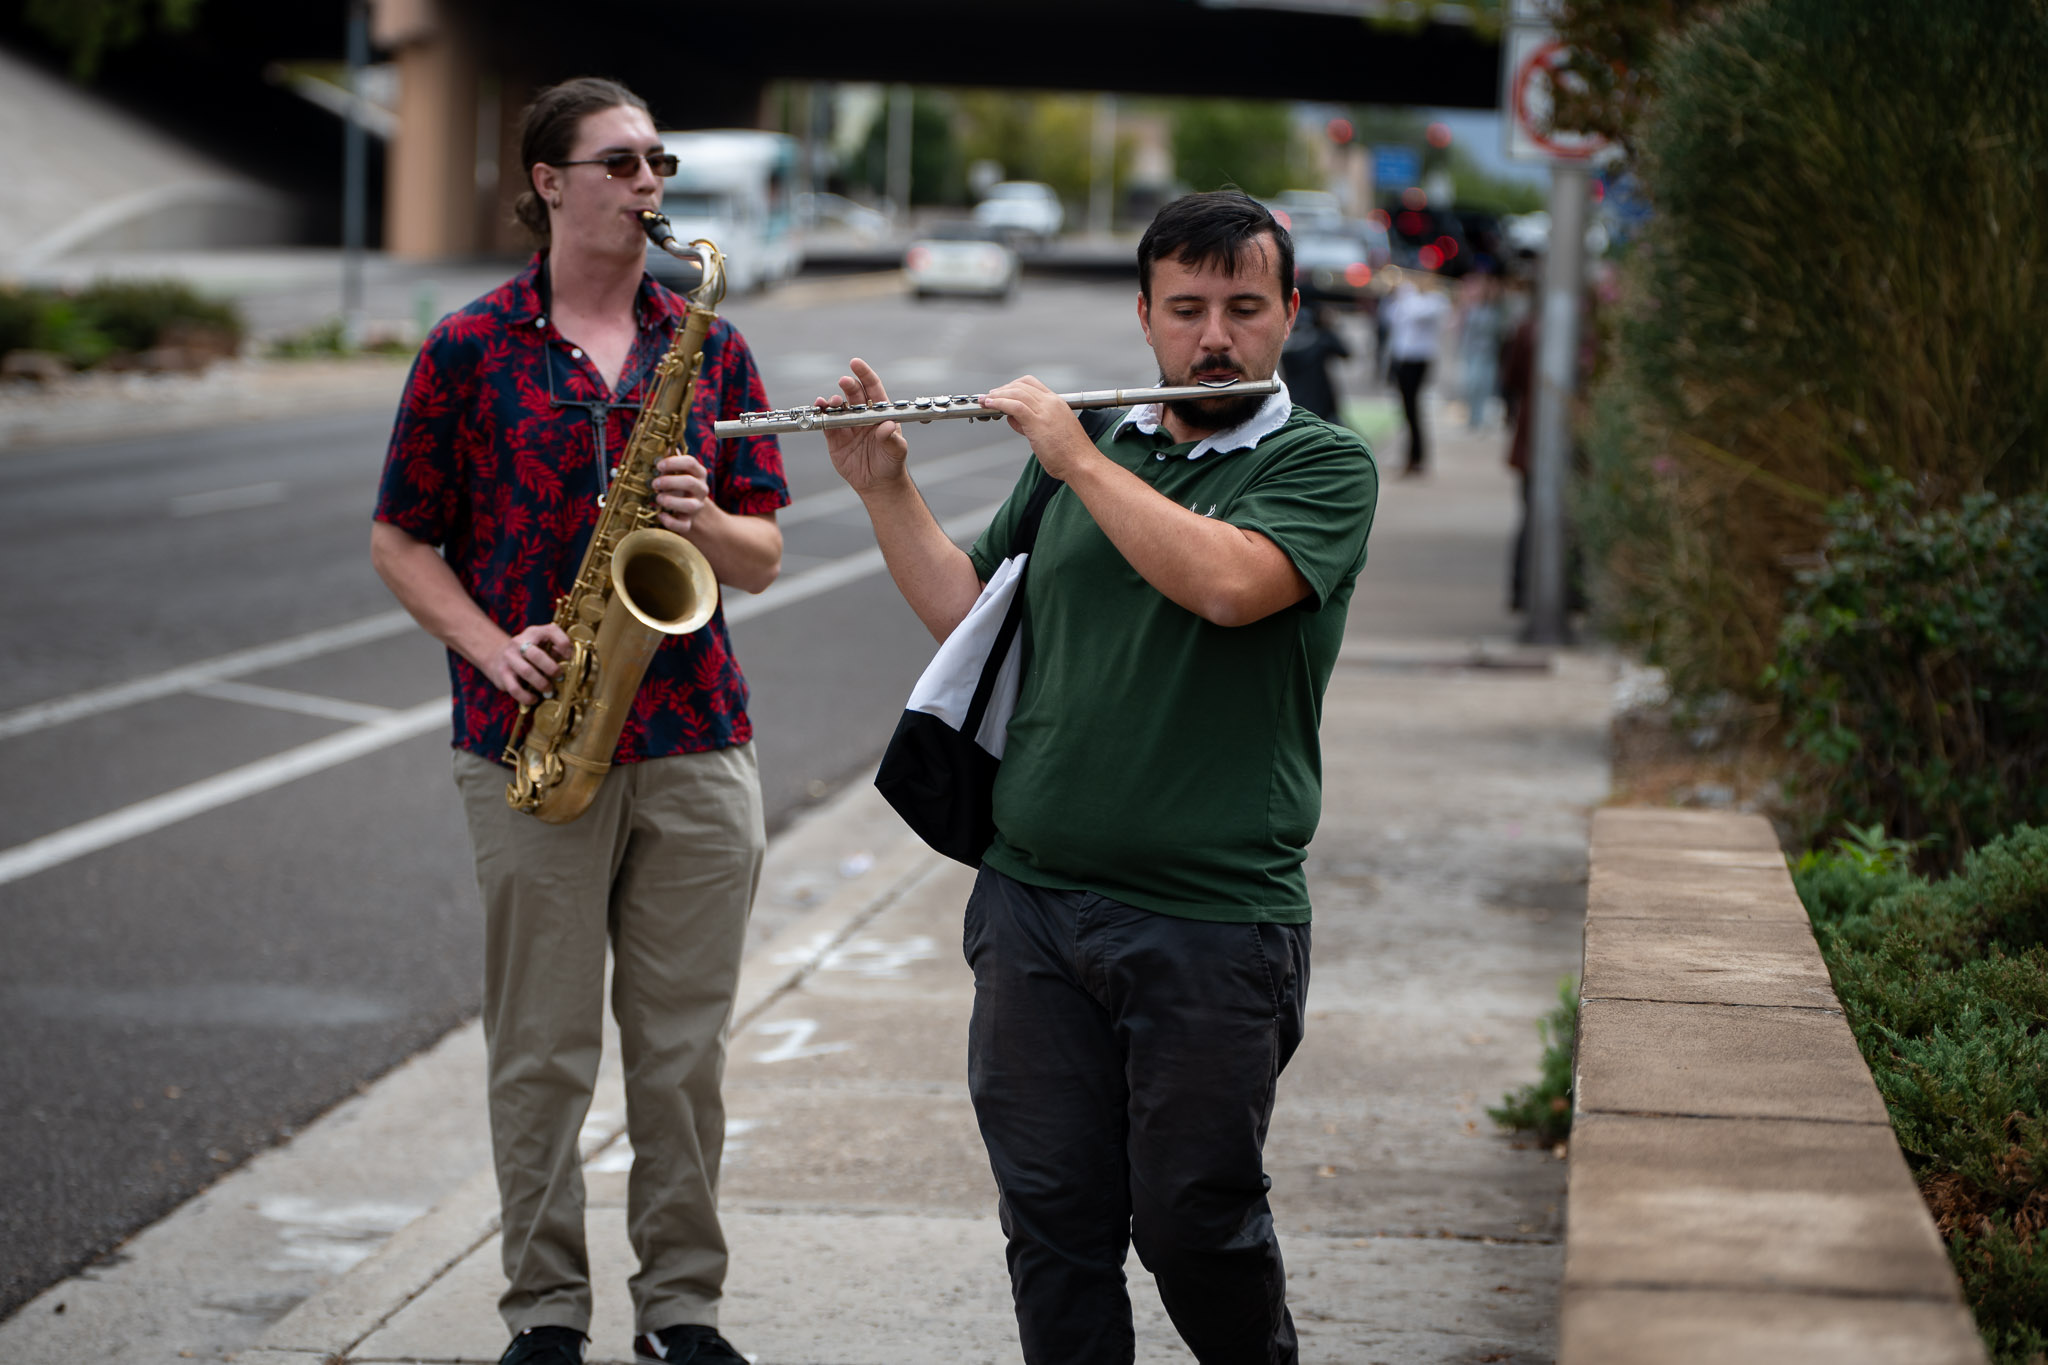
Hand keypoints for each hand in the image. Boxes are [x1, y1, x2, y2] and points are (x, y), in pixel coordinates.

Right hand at [488, 624, 569, 705]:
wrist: (498, 656)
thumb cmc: (529, 654)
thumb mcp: (542, 646)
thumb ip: (556, 651)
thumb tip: (571, 664)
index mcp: (534, 632)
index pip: (552, 631)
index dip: (564, 644)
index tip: (569, 657)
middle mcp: (519, 642)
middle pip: (536, 655)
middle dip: (551, 669)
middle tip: (559, 677)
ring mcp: (509, 657)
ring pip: (526, 671)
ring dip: (541, 684)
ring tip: (549, 690)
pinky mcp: (502, 673)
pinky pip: (515, 688)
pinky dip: (527, 696)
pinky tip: (534, 699)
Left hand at [653, 450, 711, 532]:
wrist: (690, 511)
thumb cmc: (678, 486)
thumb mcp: (677, 471)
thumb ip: (670, 459)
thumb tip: (659, 441)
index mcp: (698, 473)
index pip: (690, 462)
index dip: (673, 462)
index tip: (659, 465)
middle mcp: (700, 489)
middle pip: (689, 482)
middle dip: (669, 482)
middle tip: (654, 483)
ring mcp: (696, 506)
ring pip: (689, 505)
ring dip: (670, 501)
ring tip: (658, 498)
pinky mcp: (689, 522)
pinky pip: (683, 525)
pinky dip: (670, 521)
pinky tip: (660, 515)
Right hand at [822, 357, 909, 494]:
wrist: (877, 485)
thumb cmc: (891, 464)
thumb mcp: (896, 451)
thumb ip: (891, 439)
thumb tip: (886, 426)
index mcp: (880, 413)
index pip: (872, 388)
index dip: (864, 375)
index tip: (855, 363)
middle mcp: (863, 416)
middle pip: (854, 394)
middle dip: (848, 385)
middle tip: (844, 382)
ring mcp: (848, 425)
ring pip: (838, 407)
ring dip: (833, 401)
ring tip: (832, 402)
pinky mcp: (834, 438)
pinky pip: (826, 423)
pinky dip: (822, 415)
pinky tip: (820, 409)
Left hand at [976, 375, 1099, 481]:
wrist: (1082, 464)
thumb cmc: (1069, 454)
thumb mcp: (1050, 433)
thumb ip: (1031, 424)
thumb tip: (1013, 418)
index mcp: (1057, 403)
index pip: (1031, 384)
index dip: (1013, 386)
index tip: (1002, 393)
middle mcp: (1051, 403)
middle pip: (1021, 385)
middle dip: (1002, 389)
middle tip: (989, 397)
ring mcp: (1045, 411)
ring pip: (1016, 393)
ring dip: (997, 395)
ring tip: (985, 400)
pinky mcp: (1038, 422)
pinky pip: (1015, 406)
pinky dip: (1000, 403)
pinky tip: (990, 405)